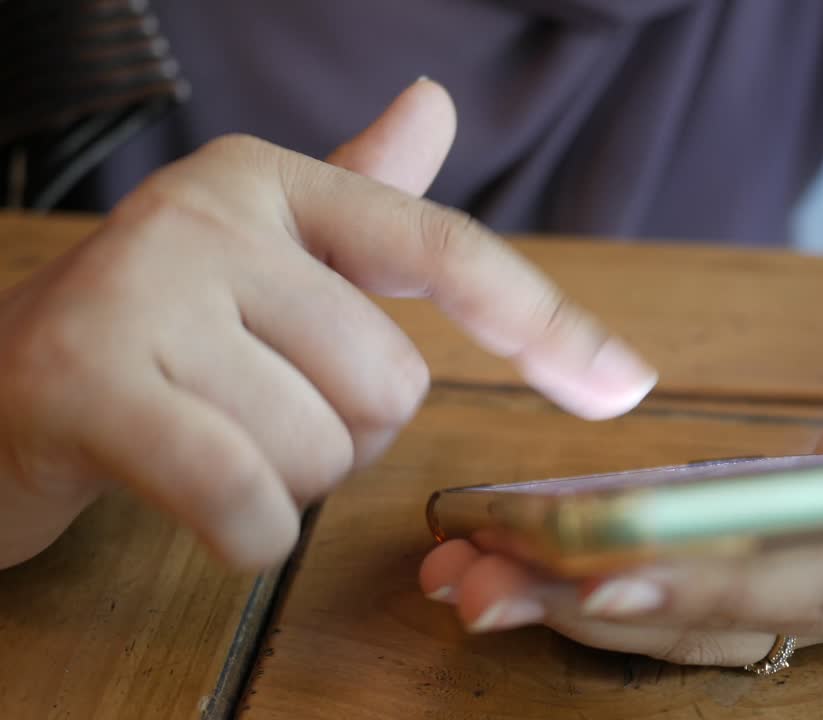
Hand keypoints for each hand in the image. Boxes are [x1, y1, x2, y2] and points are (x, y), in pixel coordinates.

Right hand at [0, 79, 656, 569]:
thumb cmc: (152, 335)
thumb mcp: (258, 259)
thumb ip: (357, 195)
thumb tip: (435, 102)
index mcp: (270, 184)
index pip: (442, 249)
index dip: (543, 322)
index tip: (622, 383)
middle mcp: (208, 217)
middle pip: (390, 386)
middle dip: (340, 434)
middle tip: (253, 410)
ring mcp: (142, 294)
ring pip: (323, 452)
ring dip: (284, 481)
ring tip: (207, 438)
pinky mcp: (88, 387)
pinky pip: (248, 504)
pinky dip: (240, 534)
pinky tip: (189, 498)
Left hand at [418, 234, 822, 665]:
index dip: (723, 578)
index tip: (608, 576)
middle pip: (753, 612)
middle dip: (617, 605)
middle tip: (489, 591)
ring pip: (719, 624)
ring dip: (594, 611)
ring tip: (479, 586)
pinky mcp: (819, 584)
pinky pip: (714, 604)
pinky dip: (625, 593)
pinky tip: (537, 573)